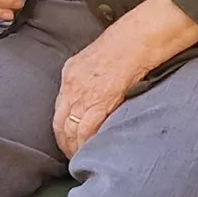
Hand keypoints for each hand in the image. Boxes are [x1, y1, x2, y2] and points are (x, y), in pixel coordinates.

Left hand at [52, 0, 197, 155]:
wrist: (139, 38)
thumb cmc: (126, 45)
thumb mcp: (97, 59)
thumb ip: (90, 78)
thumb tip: (94, 96)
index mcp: (70, 72)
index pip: (58, 108)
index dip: (61, 128)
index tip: (66, 139)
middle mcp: (72, 84)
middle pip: (60, 123)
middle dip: (65, 143)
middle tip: (72, 156)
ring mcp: (84, 93)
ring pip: (71, 130)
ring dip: (75, 147)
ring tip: (82, 159)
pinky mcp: (99, 101)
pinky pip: (87, 130)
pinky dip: (87, 143)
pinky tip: (92, 151)